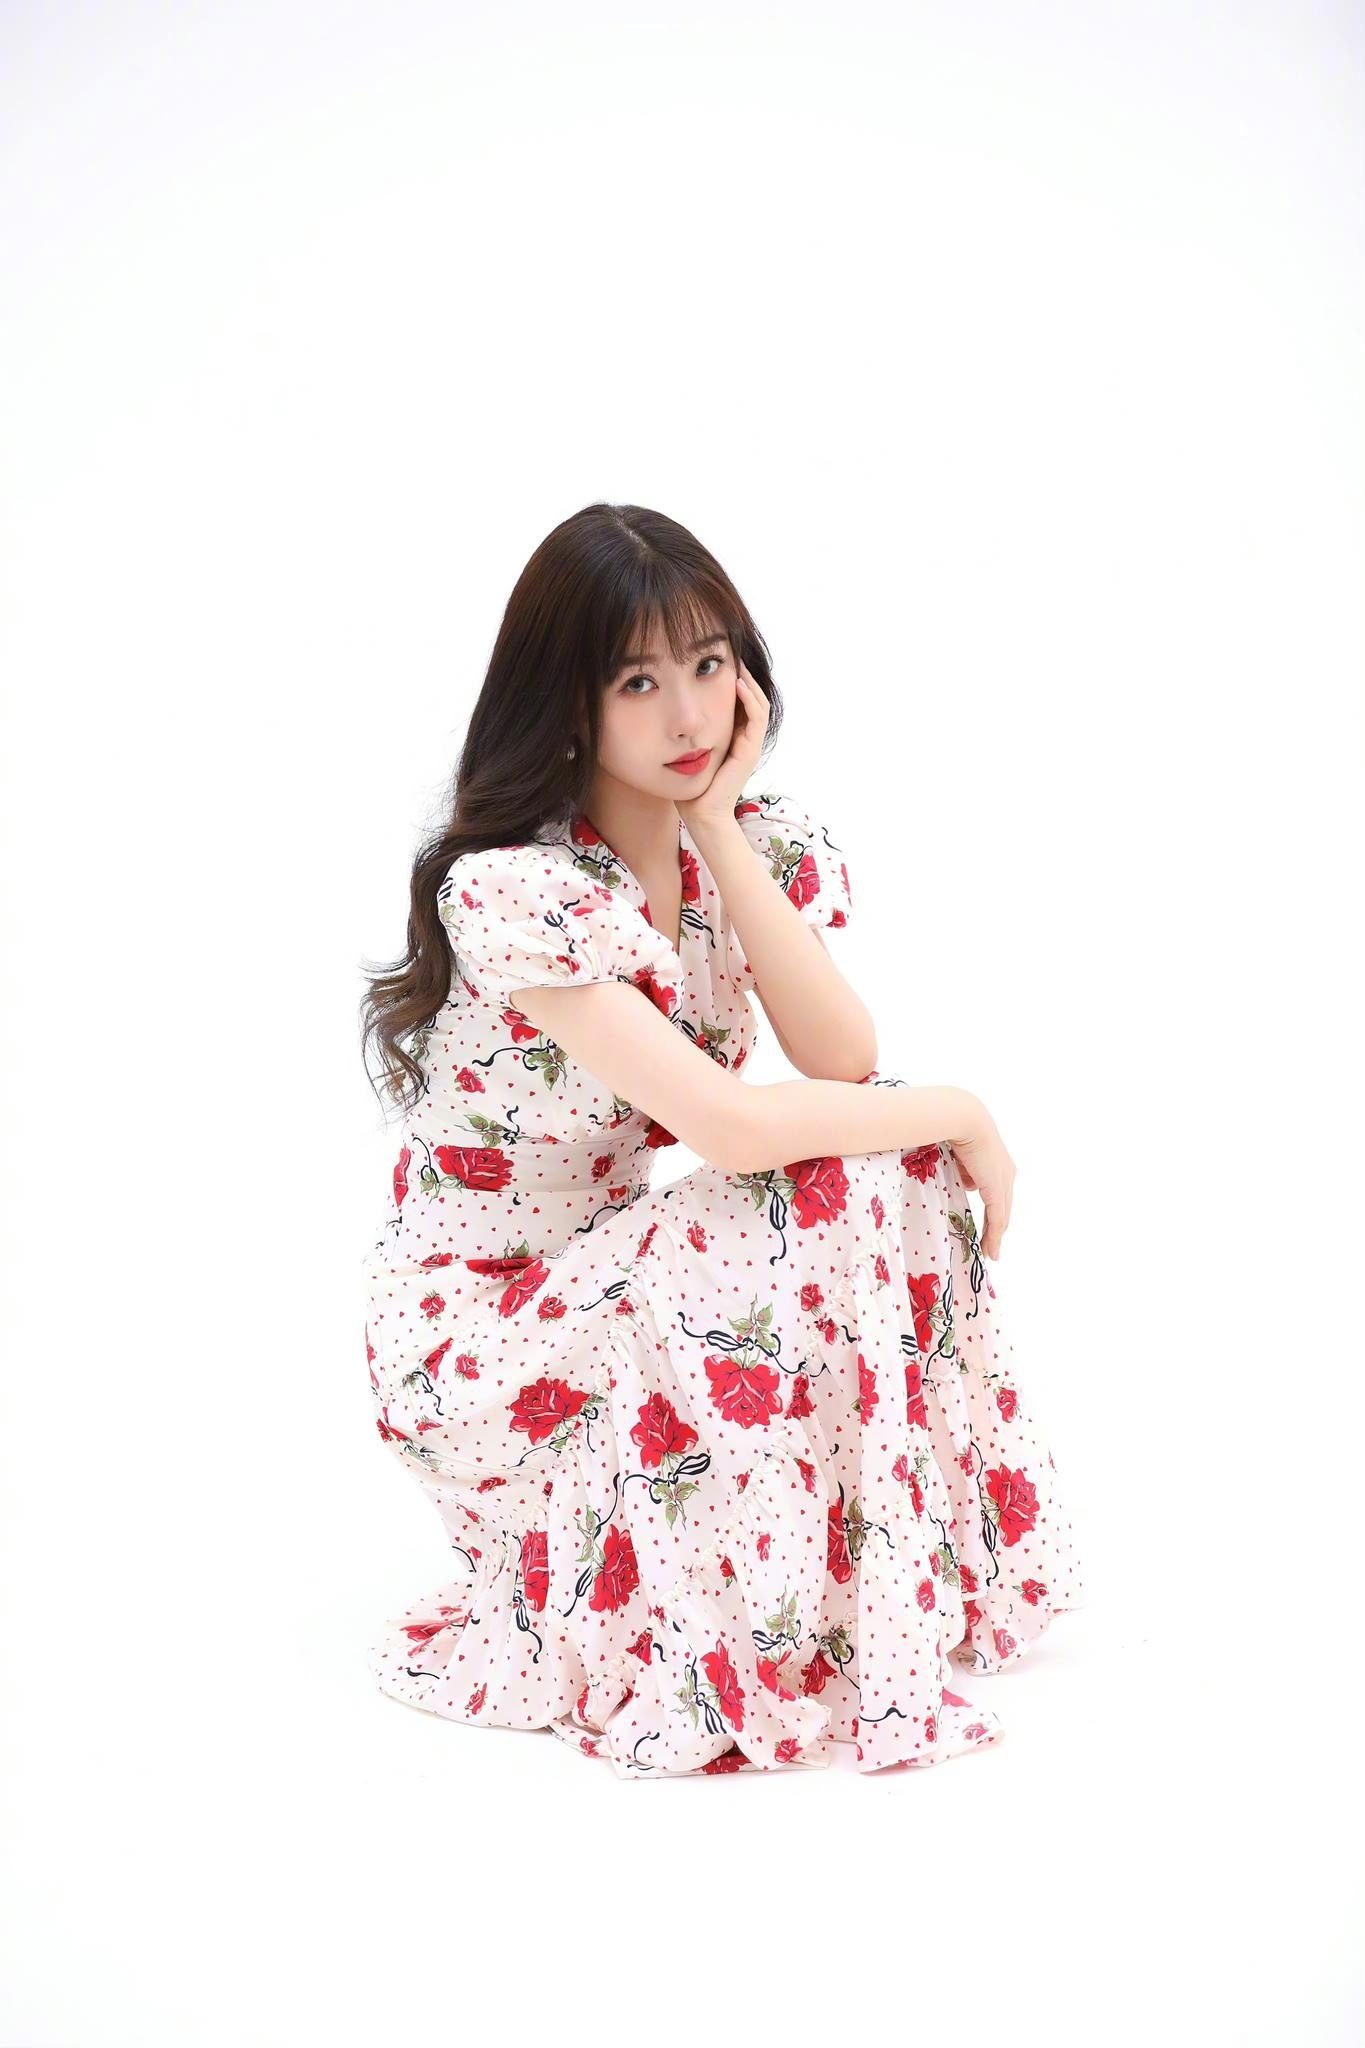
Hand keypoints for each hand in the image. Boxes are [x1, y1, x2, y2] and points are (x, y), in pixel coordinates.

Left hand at [673, 660, 769, 828]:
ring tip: (736, 662)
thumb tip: (664, 706)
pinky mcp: (750, 750)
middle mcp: (744, 738)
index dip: (732, 678)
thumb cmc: (688, 786)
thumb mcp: (683, 749)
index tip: (717, 659)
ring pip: (758, 703)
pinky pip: (756, 717)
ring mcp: (750, 744)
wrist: (700, 813)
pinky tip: (737, 683)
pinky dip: (749, 699)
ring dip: (749, 681)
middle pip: (752, 697)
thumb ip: (683, 732)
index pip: (739, 700)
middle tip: (730, 652)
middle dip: (743, 674)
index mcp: (732, 736)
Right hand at [948, 1108, 1015, 1260]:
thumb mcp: (957, 1153)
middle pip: (1002, 1207)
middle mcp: (1006, 1172)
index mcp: (997, 1162)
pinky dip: (994, 1235)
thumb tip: (962, 1181)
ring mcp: (1003, 1180)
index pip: (997, 1193)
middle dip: (996, 1228)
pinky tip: (991, 1249)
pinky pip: (997, 1218)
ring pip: (1001, 1216)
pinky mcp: (997, 1188)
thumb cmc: (952, 1127)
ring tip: (990, 1252)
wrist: (960, 1117)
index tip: (986, 1227)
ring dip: (995, 1236)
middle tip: (991, 1247)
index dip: (993, 1212)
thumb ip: (962, 1168)